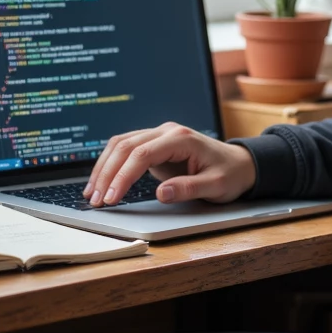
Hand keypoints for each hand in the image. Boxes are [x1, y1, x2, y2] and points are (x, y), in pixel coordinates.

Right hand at [84, 123, 256, 205]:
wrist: (239, 164)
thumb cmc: (230, 174)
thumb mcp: (217, 186)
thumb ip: (190, 188)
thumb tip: (162, 194)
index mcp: (181, 138)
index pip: (143, 153)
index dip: (124, 175)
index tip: (112, 197)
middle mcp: (167, 132)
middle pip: (126, 146)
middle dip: (107, 173)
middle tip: (96, 200)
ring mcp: (159, 136)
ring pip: (121, 144)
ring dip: (103, 168)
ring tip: (91, 193)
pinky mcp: (154, 145)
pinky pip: (126, 150)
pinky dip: (111, 164)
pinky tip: (101, 182)